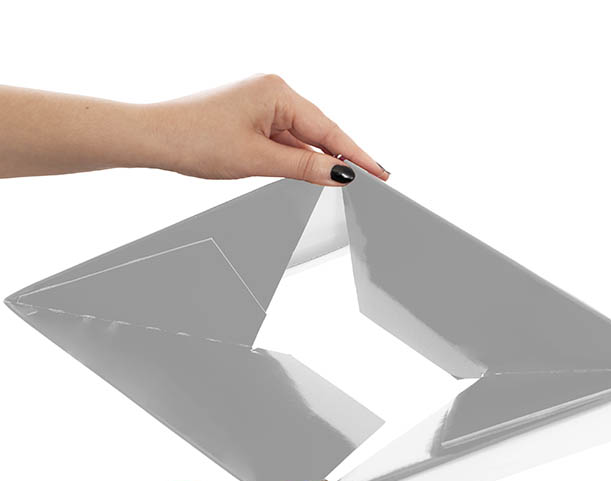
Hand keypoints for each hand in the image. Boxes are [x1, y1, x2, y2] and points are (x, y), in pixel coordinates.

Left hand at [0, 77, 388, 183]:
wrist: (153, 137)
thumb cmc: (196, 139)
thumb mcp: (258, 159)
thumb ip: (304, 167)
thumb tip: (340, 173)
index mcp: (278, 92)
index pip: (329, 130)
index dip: (356, 155)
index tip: (380, 173)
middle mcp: (272, 91)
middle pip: (319, 131)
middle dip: (343, 157)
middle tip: (373, 179)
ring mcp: (261, 103)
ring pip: (301, 137)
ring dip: (317, 160)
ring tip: (346, 181)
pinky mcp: (250, 116)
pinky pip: (283, 138)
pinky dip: (296, 157)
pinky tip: (309, 171)